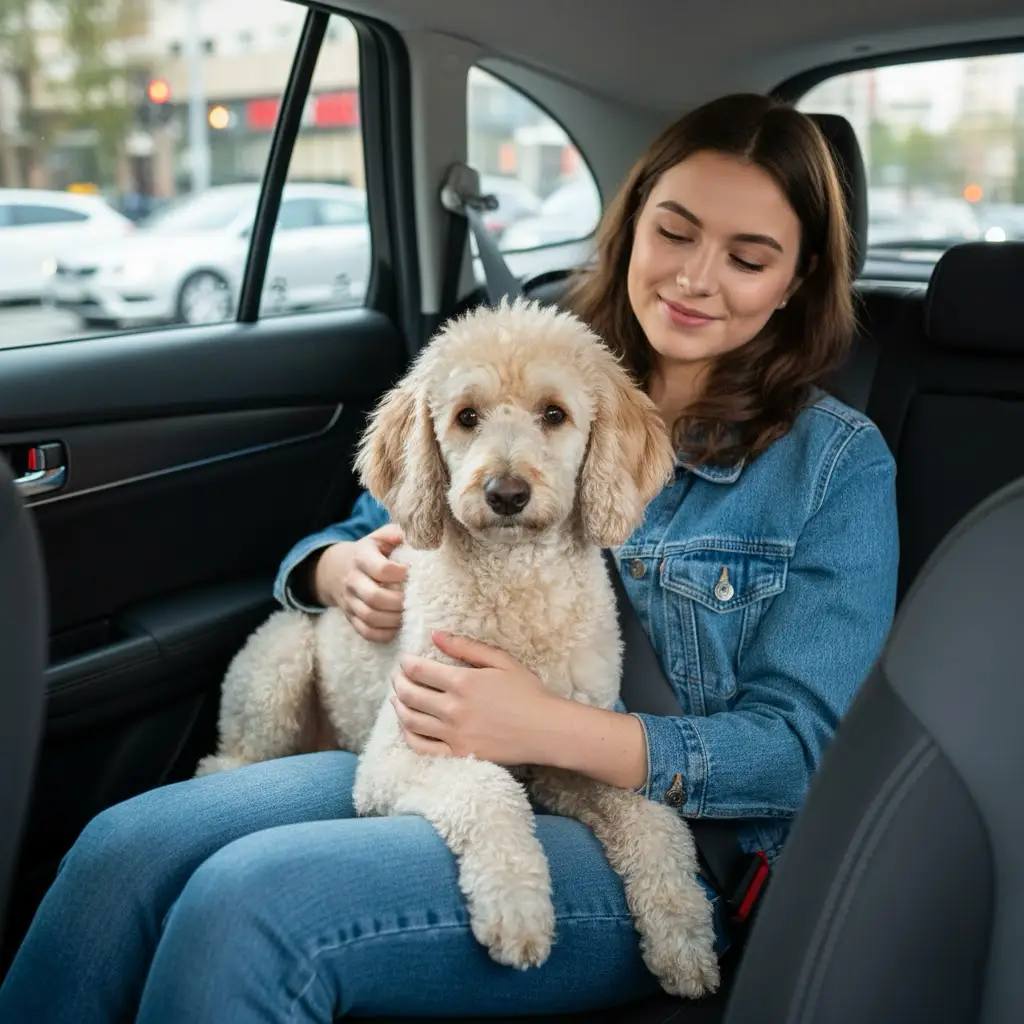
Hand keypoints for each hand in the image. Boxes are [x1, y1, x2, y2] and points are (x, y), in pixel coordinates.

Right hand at [314, 524, 406, 642]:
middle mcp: (352, 580)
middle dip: (399, 601)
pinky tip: (397, 627)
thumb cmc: (369, 553)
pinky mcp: (350, 617)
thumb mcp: (378, 537)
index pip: (381, 569)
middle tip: (415, 600)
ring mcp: (349, 601)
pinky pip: (365, 632)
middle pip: (375, 597)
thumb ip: (393, 533)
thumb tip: (407, 536)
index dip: (401, 574)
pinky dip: (384, 634)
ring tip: (409, 614)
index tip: (413, 574)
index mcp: (361, 557)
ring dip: (394, 619)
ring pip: (370, 617)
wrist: (336, 569)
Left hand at [391, 630, 557, 764]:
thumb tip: (435, 634)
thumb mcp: (501, 660)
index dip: (405, 663)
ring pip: (410, 720)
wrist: (547, 729)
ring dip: (398, 706)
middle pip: (409, 694)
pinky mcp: (459, 754)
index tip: (405, 661)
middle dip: (398, 682)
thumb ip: (466, 647)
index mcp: (462, 681)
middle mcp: (453, 708)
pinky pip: (421, 747)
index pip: (417, 670)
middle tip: (398, 677)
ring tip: (398, 698)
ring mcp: (454, 734)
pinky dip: (408, 735)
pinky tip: (408, 726)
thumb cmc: (528, 691)